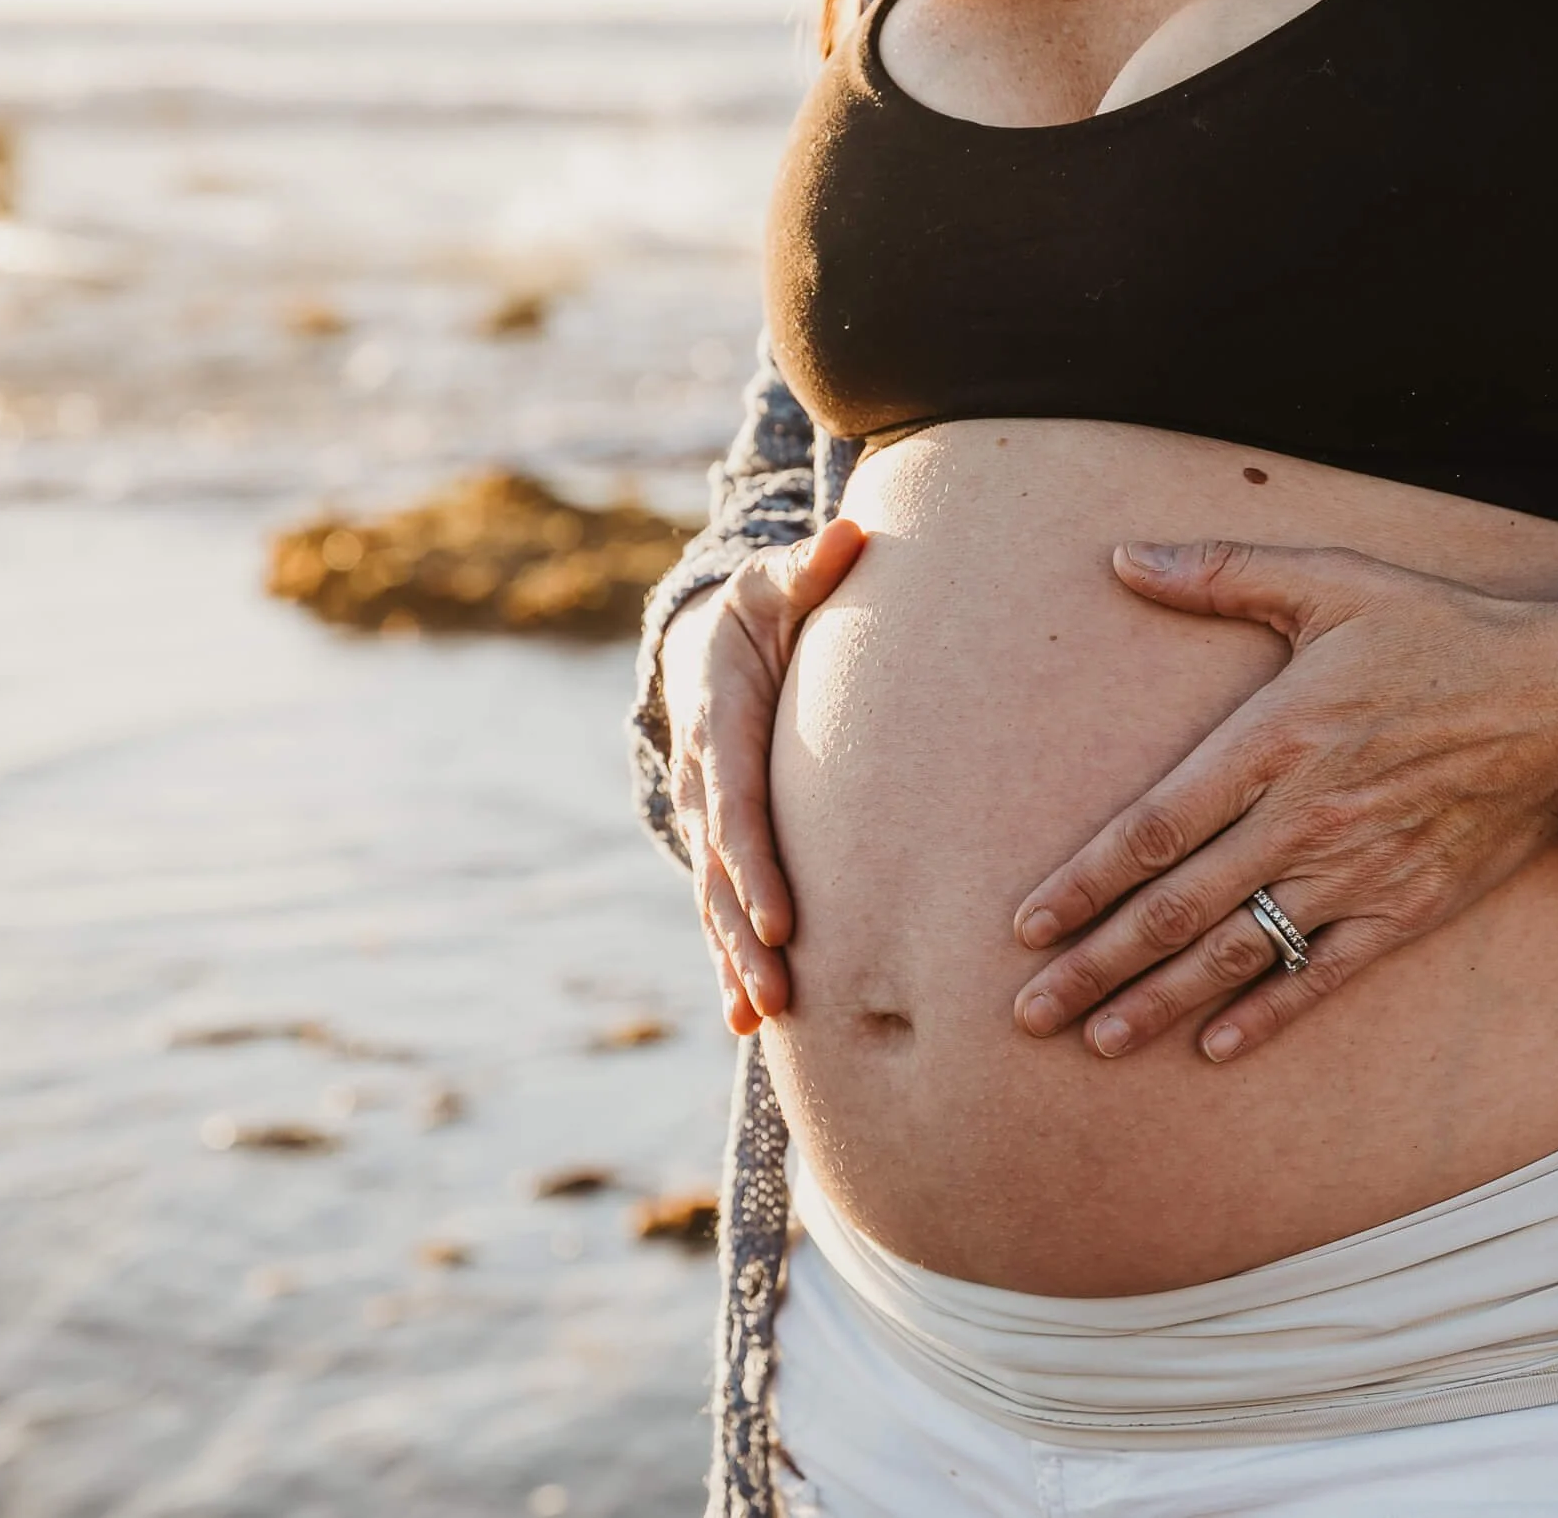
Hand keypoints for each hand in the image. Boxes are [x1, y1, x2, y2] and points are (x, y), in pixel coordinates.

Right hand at [662, 518, 865, 1034]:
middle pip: (722, 870)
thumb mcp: (781, 579)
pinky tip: (748, 1020)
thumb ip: (814, 566)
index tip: (781, 916)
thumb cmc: (764, 606)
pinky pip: (722, 906)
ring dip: (737, 960)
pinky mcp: (722, 841)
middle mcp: (705, 778)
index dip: (755, 863)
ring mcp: (708, 815)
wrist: (705, 640)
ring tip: (763, 1020)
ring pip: (716, 899)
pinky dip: (730, 960)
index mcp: (720, 721)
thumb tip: (853, 538)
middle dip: (746, 936)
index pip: (739, 805)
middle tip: (780, 995)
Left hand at [1011, 539, 1557, 1061]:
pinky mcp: (1406, 909)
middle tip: (1030, 1013)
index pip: (1155, 828)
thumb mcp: (1332, 582)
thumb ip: (1221, 574)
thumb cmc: (1442, 634)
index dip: (1085, 883)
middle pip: (1178, 908)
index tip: (1027, 925)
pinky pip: (1323, 975)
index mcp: (1275, 741)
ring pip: (1238, 952)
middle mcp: (1306, 818)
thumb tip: (1119, 557)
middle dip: (1096, 966)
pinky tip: (1216, 1047)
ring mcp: (1357, 872)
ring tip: (1099, 1042)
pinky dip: (1268, 1014)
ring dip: (1161, 1003)